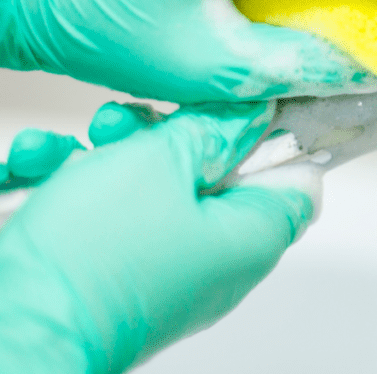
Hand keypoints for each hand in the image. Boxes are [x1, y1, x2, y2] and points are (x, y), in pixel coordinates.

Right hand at [0, 100, 318, 372]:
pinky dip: (74, 185)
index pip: (295, 181)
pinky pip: (106, 218)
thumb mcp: (162, 162)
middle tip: (128, 122)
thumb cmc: (98, 256)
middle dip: (166, 136)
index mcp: (250, 237)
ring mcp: (162, 270)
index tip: (240, 105)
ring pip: (150, 189)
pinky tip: (37, 164)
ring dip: (109, 154)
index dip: (273, 136)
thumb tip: (249, 113)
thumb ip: (211, 129)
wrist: (22, 325)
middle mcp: (213, 260)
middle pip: (212, 176)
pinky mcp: (110, 275)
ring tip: (77, 143)